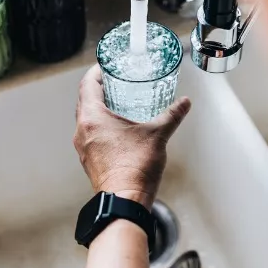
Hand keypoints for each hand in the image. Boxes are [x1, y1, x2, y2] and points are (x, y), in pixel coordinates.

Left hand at [73, 65, 190, 209]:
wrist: (125, 202)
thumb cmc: (135, 168)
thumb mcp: (157, 135)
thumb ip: (172, 115)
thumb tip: (184, 103)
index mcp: (92, 118)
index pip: (87, 85)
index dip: (96, 72)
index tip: (105, 65)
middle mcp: (82, 131)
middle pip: (85, 101)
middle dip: (98, 89)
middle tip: (114, 81)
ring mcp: (84, 147)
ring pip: (87, 119)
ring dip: (99, 108)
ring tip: (117, 103)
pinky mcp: (90, 160)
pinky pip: (91, 135)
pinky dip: (101, 126)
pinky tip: (118, 129)